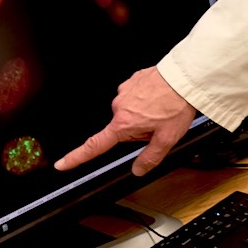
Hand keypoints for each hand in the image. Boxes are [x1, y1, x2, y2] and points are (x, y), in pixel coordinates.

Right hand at [54, 67, 196, 175]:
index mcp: (123, 123)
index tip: (62, 164)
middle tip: (159, 124)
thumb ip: (150, 157)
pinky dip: (146, 99)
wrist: (184, 77)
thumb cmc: (176, 104)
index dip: (77, 157)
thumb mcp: (167, 138)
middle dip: (138, 130)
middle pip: (122, 128)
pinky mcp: (132, 79)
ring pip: (131, 111)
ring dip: (143, 113)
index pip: (95, 146)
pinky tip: (160, 97)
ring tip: (162, 108)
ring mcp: (124, 91)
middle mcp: (119, 106)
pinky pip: (136, 95)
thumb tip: (138, 170)